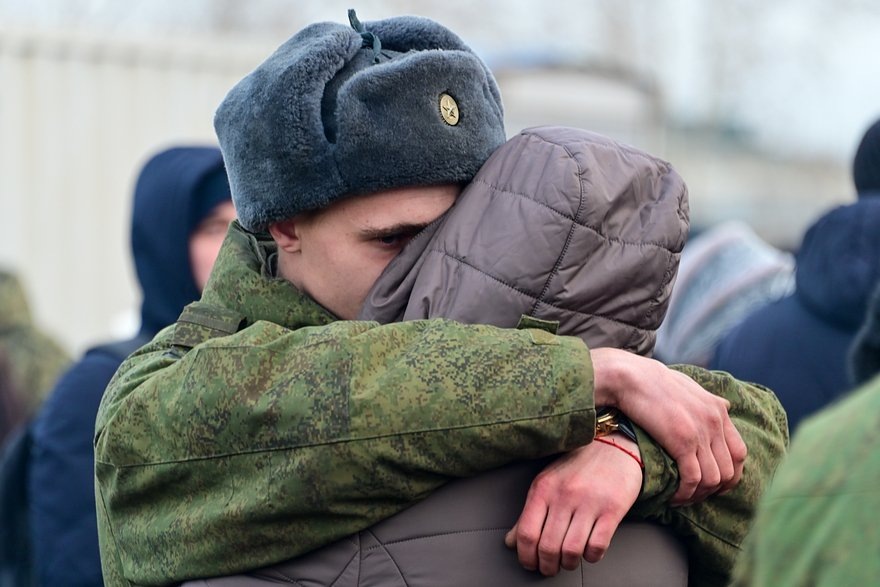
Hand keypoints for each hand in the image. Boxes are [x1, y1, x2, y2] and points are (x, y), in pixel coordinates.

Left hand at [504, 433, 641, 575]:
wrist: (612, 445)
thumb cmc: (576, 467)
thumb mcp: (546, 483)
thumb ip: (529, 513)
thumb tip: (510, 542)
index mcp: (543, 489)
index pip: (527, 533)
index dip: (526, 556)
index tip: (530, 564)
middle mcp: (564, 495)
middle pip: (548, 546)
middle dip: (546, 565)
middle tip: (549, 568)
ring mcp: (589, 503)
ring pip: (571, 550)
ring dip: (567, 564)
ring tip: (567, 562)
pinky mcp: (612, 509)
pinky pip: (597, 546)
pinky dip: (591, 557)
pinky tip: (588, 553)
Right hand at [590, 348, 746, 505]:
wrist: (631, 377)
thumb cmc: (652, 381)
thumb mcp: (689, 385)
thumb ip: (709, 399)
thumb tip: (726, 406)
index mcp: (718, 409)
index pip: (739, 453)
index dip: (730, 474)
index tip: (713, 484)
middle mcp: (715, 421)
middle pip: (729, 470)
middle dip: (715, 490)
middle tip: (696, 495)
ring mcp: (700, 432)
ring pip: (713, 479)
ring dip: (698, 495)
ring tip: (682, 498)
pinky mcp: (682, 442)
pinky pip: (693, 478)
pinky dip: (685, 493)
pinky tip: (673, 497)